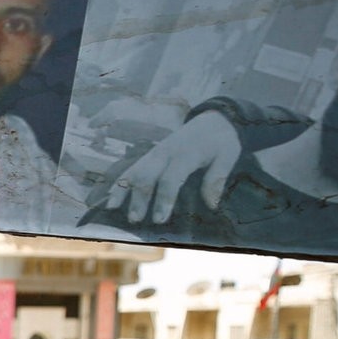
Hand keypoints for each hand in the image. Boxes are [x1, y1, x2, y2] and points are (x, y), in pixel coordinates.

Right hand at [109, 112, 239, 223]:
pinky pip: (130, 168)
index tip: (159, 219)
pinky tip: (110, 197)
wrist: (213, 119)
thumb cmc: (221, 142)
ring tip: (111, 208)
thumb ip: (217, 179)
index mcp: (185, 154)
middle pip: (146, 175)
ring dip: (122, 190)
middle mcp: (166, 153)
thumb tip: (211, 205)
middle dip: (138, 198)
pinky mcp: (149, 155)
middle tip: (134, 219)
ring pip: (134, 170)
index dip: (164, 199)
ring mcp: (155, 153)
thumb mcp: (228, 156)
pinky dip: (119, 183)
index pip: (171, 178)